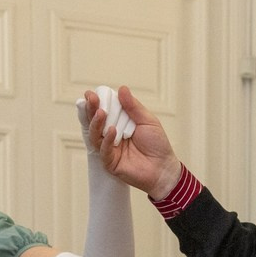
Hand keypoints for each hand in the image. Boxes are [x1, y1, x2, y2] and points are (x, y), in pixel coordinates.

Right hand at [81, 85, 184, 203]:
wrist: (164, 168)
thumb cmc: (157, 145)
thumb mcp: (147, 120)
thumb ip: (133, 107)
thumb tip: (122, 89)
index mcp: (118, 123)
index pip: (103, 110)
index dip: (96, 102)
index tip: (91, 93)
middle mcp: (110, 135)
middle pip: (95, 122)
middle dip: (91, 110)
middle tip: (91, 99)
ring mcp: (109, 149)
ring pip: (95, 135)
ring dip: (96, 123)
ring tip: (101, 113)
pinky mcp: (110, 163)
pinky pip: (104, 150)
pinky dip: (106, 140)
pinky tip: (112, 130)